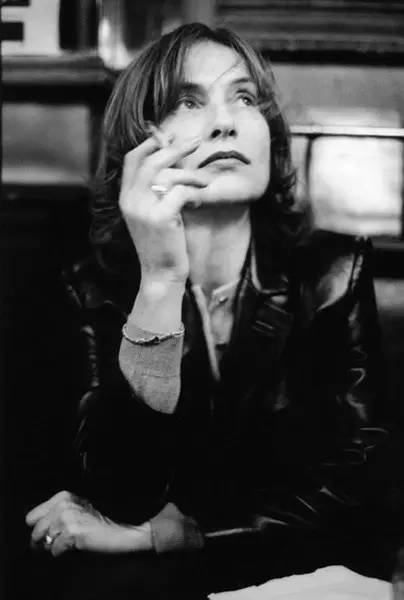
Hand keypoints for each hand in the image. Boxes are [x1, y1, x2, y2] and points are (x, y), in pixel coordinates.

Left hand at [25, 491, 151, 556]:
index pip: (31, 517)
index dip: (39, 528)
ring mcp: (67, 517)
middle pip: (36, 531)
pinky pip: (55, 550)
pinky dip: (65, 552)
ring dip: (57, 546)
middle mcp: (63, 504)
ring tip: (74, 541)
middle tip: (63, 541)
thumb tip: (35, 536)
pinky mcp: (71, 531)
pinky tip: (79, 544)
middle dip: (45, 541)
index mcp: (63, 497)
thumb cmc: (99, 524)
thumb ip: (55, 516)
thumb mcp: (77, 512)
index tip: (51, 533)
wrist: (121, 531)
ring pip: (45, 542)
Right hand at [119, 135, 211, 284]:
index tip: (170, 135)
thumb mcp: (153, 214)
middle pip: (151, 160)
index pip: (133, 159)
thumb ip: (155, 191)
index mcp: (126, 198)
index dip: (151, 143)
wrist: (160, 274)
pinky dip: (195, 191)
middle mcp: (130, 200)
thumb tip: (175, 164)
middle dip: (175, 147)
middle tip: (196, 141)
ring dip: (191, 173)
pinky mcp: (160, 218)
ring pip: (167, 173)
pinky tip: (203, 196)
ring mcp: (143, 209)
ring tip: (205, 180)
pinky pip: (180, 191)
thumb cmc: (163, 244)